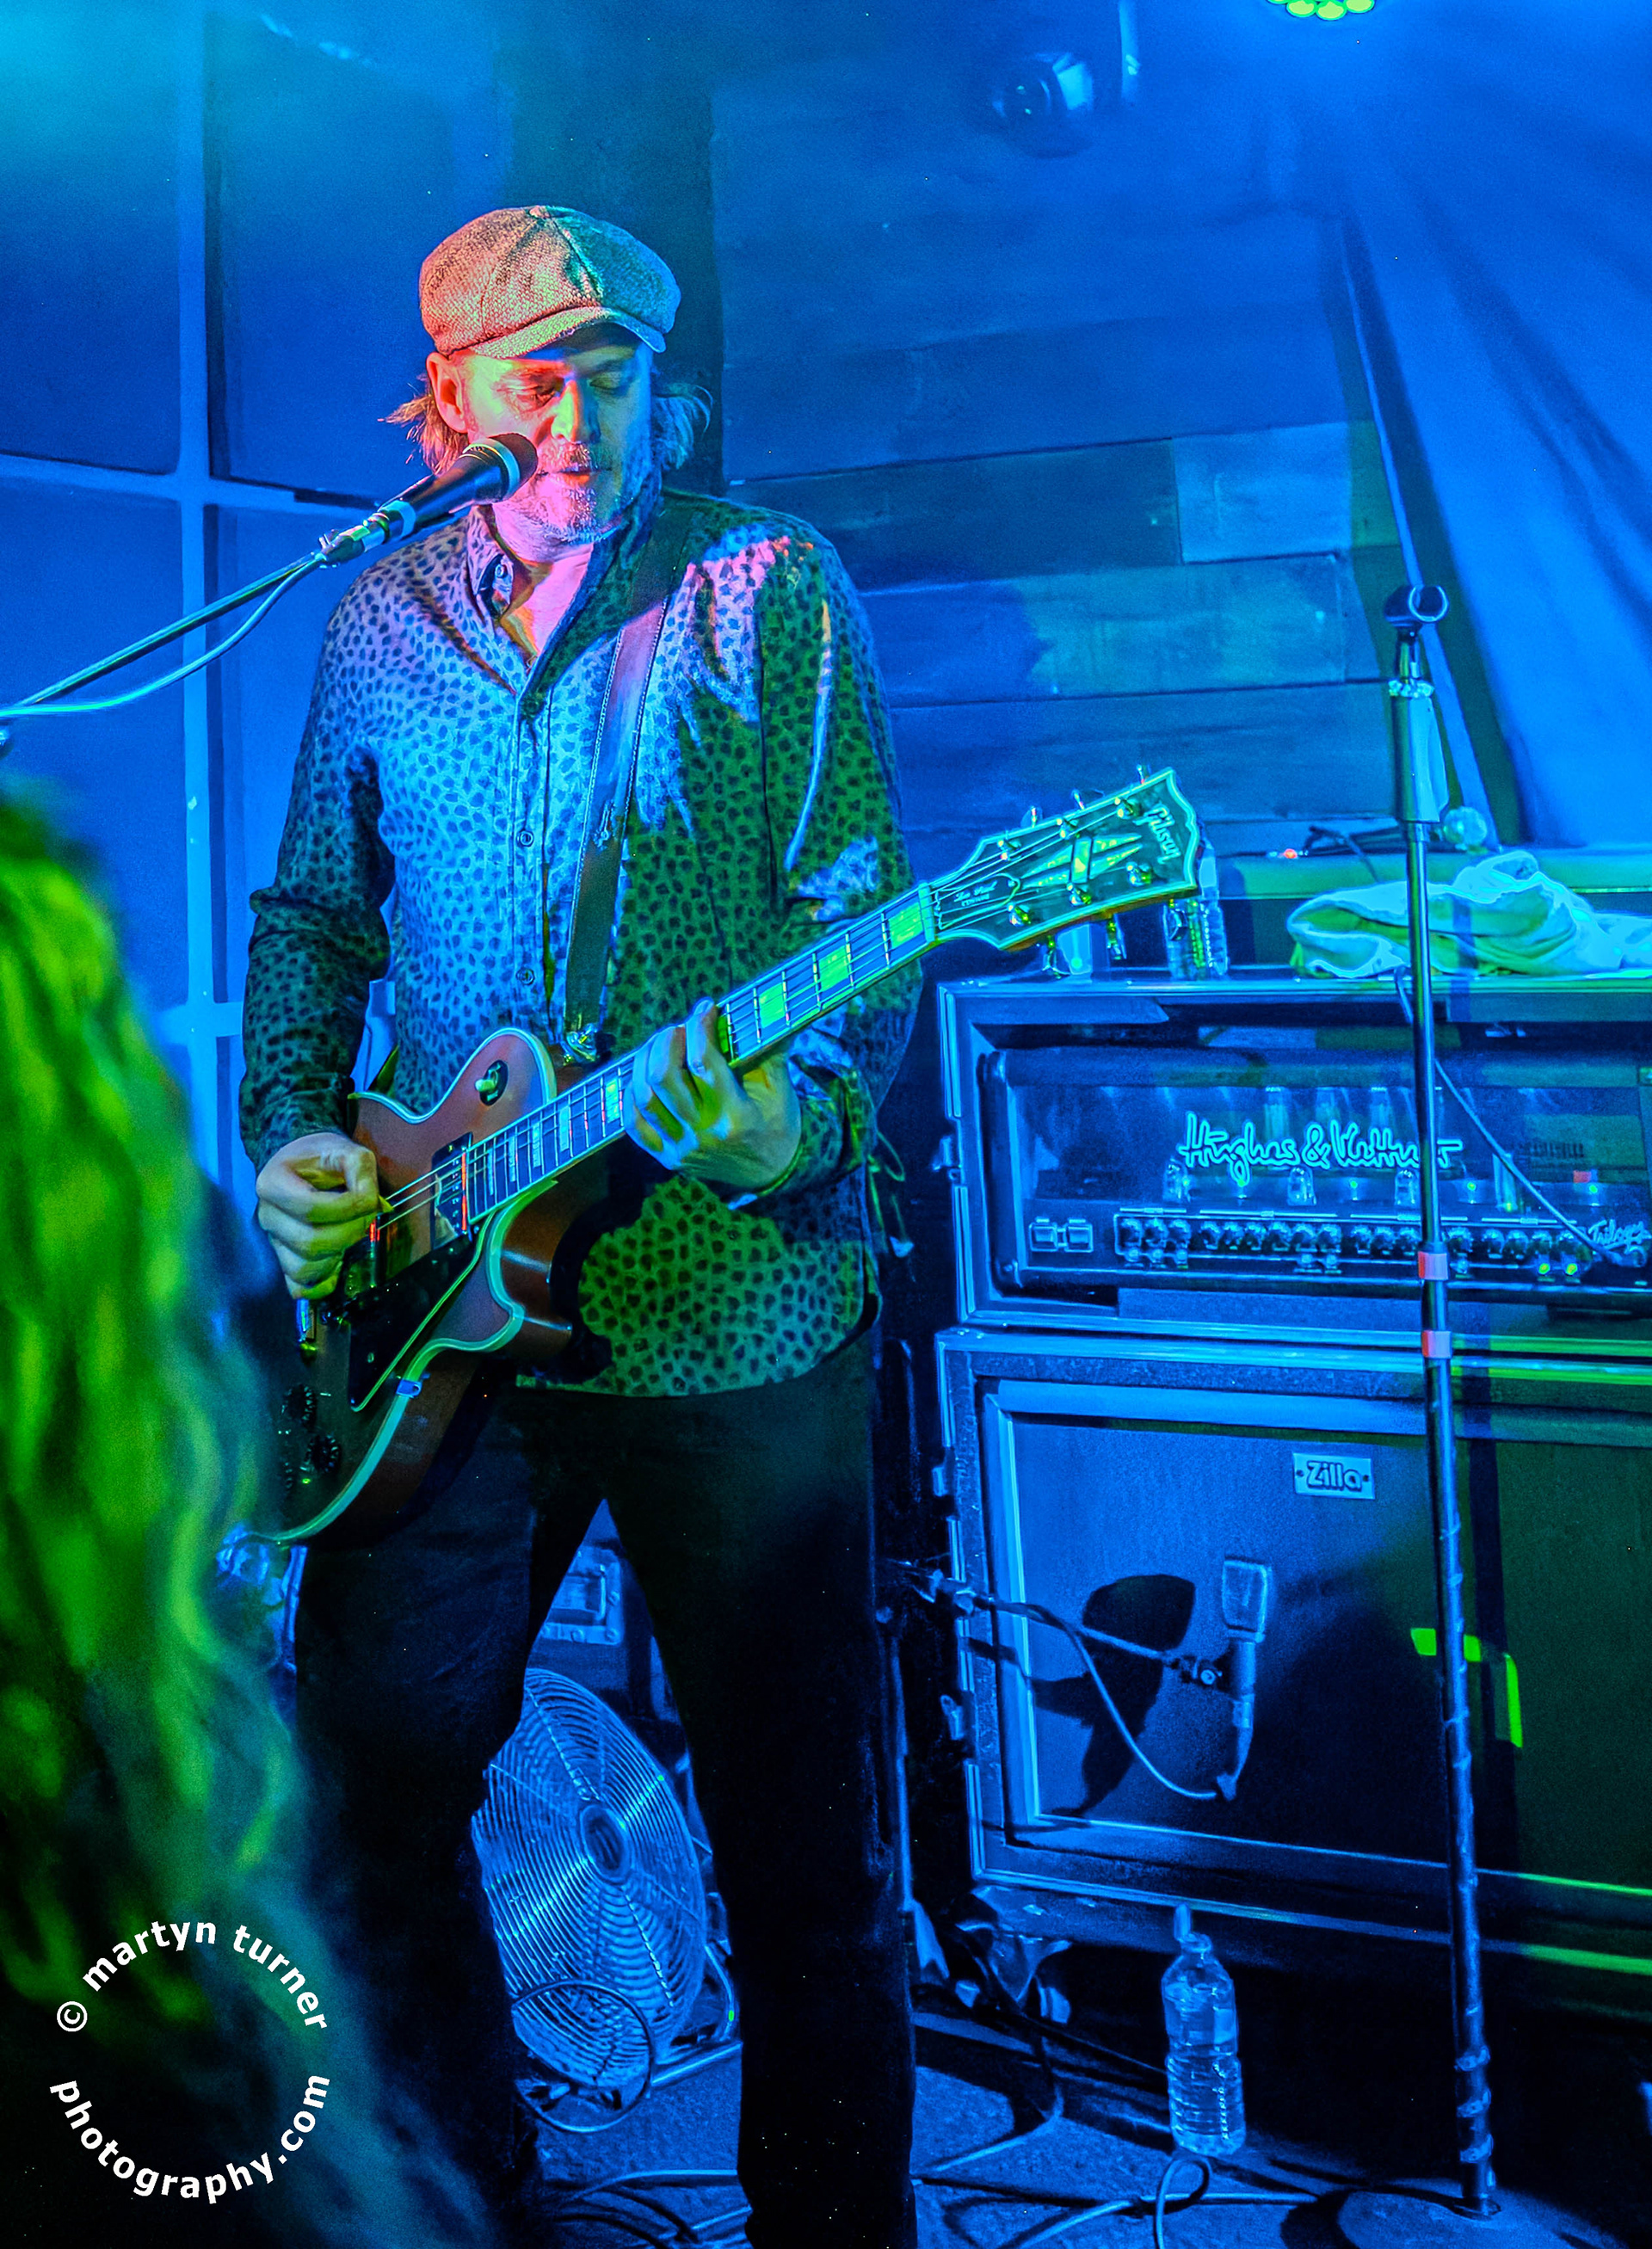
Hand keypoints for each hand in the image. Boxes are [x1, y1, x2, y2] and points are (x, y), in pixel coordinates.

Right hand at [255, 1130, 379, 1298]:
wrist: (301, 1165)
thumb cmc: (321, 1158)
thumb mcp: (345, 1150)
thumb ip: (360, 1169)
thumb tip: (369, 1201)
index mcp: (272, 1184)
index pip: (311, 1208)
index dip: (347, 1208)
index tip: (368, 1199)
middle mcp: (267, 1216)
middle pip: (309, 1242)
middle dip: (348, 1234)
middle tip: (365, 1219)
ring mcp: (273, 1241)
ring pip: (303, 1268)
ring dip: (338, 1257)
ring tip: (351, 1235)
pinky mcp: (284, 1258)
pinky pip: (297, 1286)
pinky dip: (320, 1284)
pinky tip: (338, 1268)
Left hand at [625, 999, 800, 1195]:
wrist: (771, 1174)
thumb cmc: (776, 1123)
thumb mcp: (780, 1088)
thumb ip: (769, 1048)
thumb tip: (769, 1004)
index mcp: (736, 1116)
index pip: (704, 1063)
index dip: (700, 1027)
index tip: (705, 1007)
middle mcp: (704, 1135)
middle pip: (663, 1077)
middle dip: (666, 1041)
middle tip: (679, 1028)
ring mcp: (681, 1148)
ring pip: (643, 1097)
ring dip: (644, 1061)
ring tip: (659, 1045)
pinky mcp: (667, 1157)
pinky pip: (634, 1125)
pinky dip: (630, 1095)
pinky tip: (642, 1075)